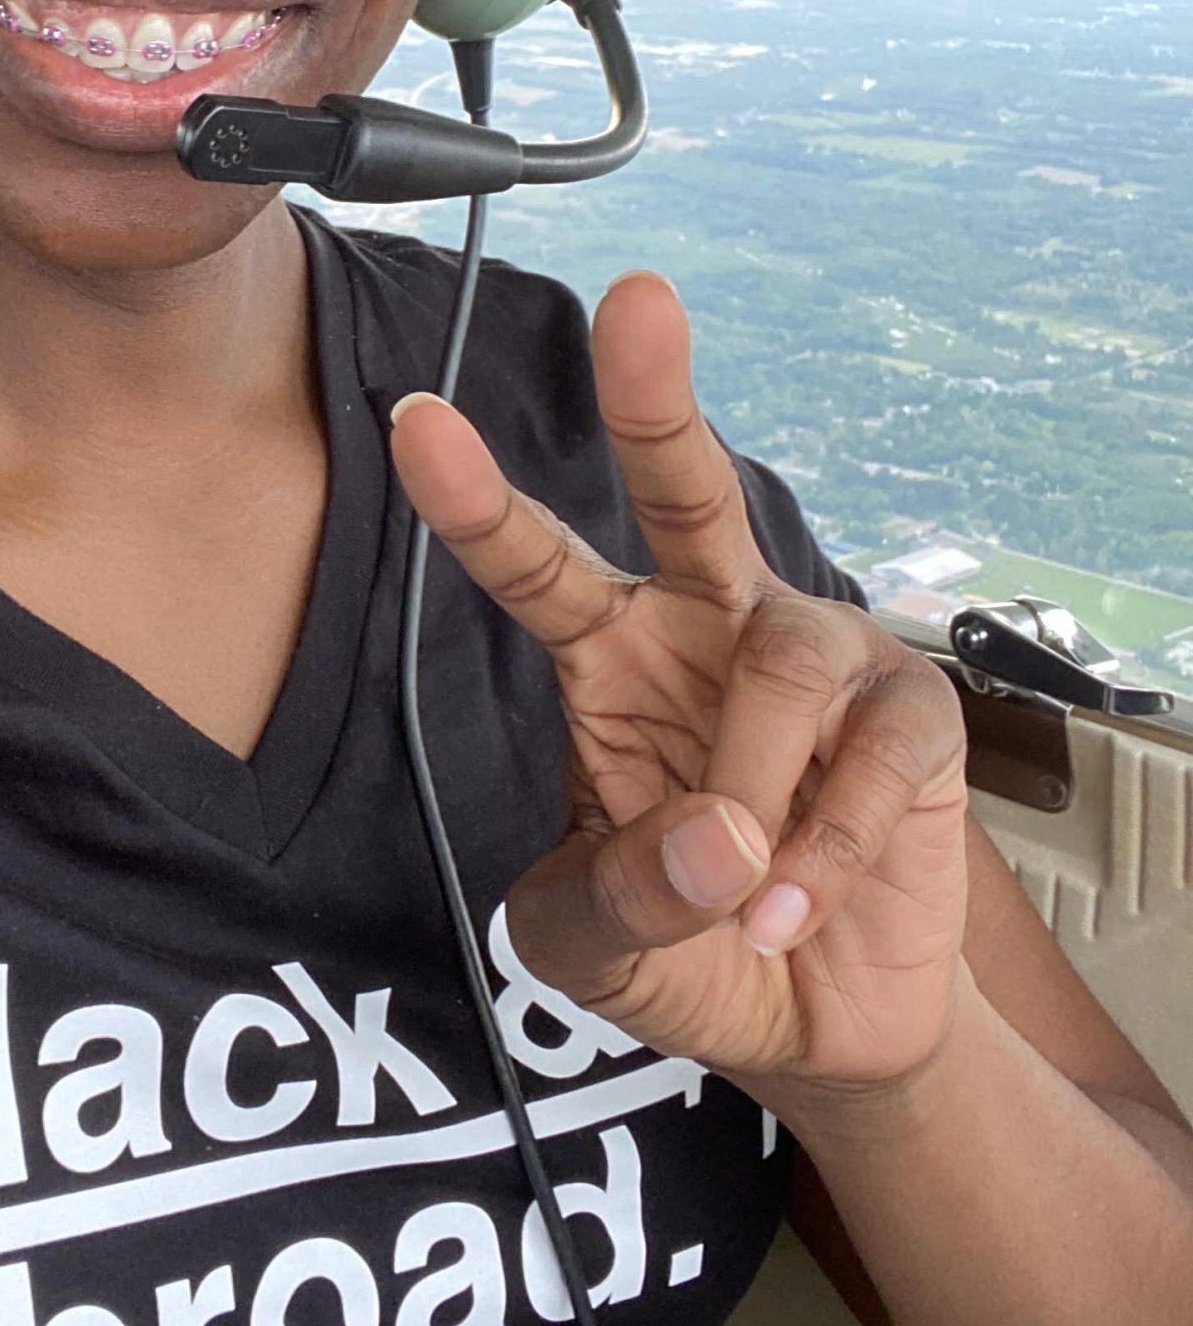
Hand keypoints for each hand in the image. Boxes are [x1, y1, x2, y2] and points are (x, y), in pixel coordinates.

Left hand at [388, 272, 969, 1104]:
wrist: (818, 1023)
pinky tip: (801, 905)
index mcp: (607, 657)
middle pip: (686, 490)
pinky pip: (873, 749)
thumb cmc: (687, 947)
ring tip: (747, 897)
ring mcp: (816, 659)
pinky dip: (830, 845)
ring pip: (782, 661)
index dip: (476, 499)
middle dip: (656, 396)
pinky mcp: (910, 713)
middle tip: (637, 302)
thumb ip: (617, 901)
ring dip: (755, 788)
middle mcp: (708, 627)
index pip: (535, 566)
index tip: (415, 420)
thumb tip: (719, 837)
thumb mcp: (596, 949)